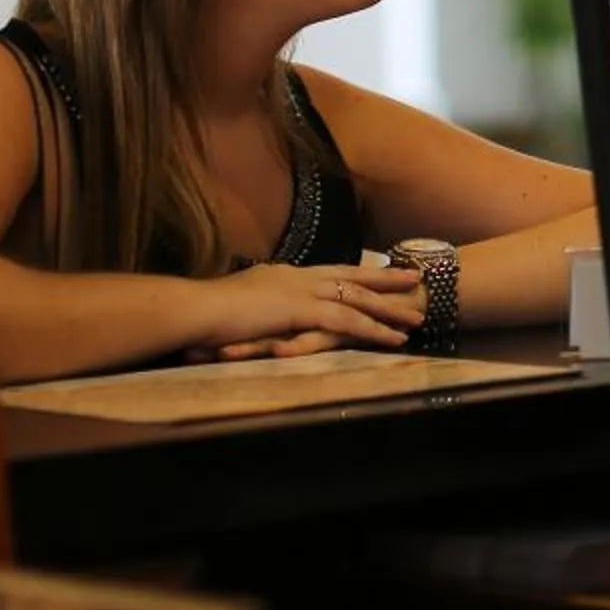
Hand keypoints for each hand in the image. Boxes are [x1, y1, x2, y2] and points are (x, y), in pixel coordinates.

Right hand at [195, 260, 421, 353]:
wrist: (193, 310)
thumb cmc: (204, 311)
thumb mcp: (237, 302)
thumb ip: (257, 303)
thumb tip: (262, 307)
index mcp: (283, 274)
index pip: (329, 270)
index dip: (355, 272)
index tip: (379, 270)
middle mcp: (298, 276)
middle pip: (351, 275)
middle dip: (384, 278)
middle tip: (414, 277)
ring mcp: (301, 291)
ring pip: (356, 297)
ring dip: (388, 309)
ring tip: (416, 317)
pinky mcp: (301, 310)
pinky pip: (347, 319)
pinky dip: (372, 329)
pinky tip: (392, 339)